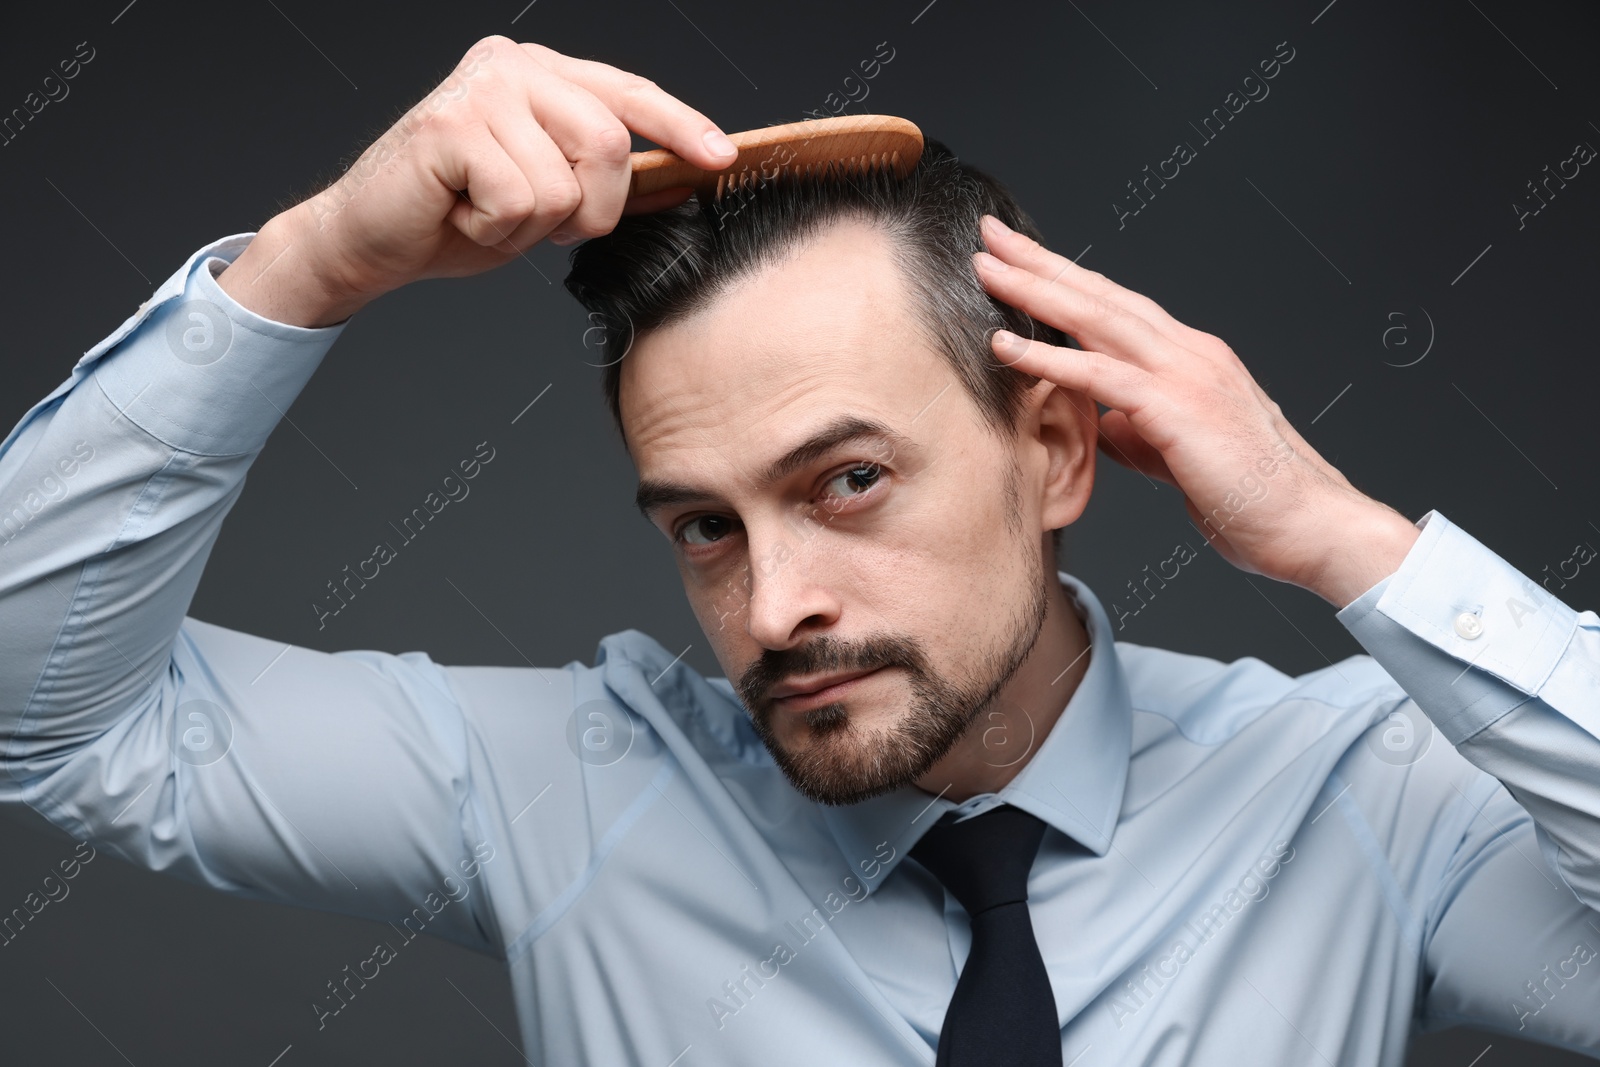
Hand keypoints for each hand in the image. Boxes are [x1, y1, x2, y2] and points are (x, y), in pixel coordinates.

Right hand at [219, 35, 736, 327]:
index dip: (679, 126)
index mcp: (542, 73)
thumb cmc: (455, 216)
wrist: (370, 240)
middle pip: (609, 144)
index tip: (721, 157)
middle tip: (542, 226)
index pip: (628, 94)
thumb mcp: (547, 194)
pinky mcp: (450, 125)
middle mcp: (514, 66)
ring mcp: (481, 90)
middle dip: (592, 209)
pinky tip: (461, 214)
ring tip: (486, 214)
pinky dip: (496, 231)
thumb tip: (678, 178)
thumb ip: (602, 177)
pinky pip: (519, 200)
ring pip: (564, 183)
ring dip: (532, 227)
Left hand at [972, 214, 1418, 607]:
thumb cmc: (1255, 500)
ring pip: (1097, 318)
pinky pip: (1100, 374)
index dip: (1066, 282)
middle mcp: (1189, 353)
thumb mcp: (1180, 456)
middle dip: (1042, 263)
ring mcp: (1187, 375)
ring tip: (985, 269)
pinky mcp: (1178, 408)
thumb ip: (1138, 434)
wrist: (1313, 526)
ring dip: (1036, 291)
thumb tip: (1102, 426)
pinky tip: (1004, 346)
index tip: (1019, 262)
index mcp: (1190, 361)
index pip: (1115, 308)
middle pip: (1101, 295)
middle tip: (990, 236)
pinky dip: (1047, 357)